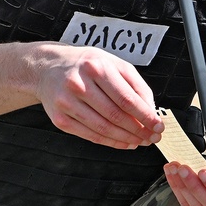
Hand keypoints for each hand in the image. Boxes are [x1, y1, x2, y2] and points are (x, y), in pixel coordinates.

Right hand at [35, 43, 164, 149]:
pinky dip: (110, 142)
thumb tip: (151, 111)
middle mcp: (79, 85)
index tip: (158, 125)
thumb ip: (136, 84)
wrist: (48, 68)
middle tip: (153, 137)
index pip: (126, 98)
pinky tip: (124, 142)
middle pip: (115, 115)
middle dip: (139, 130)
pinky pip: (90, 135)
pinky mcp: (60, 119)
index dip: (145, 115)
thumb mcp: (114, 64)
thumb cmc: (87, 65)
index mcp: (97, 68)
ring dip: (126, 139)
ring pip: (103, 128)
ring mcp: (67, 103)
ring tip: (141, 141)